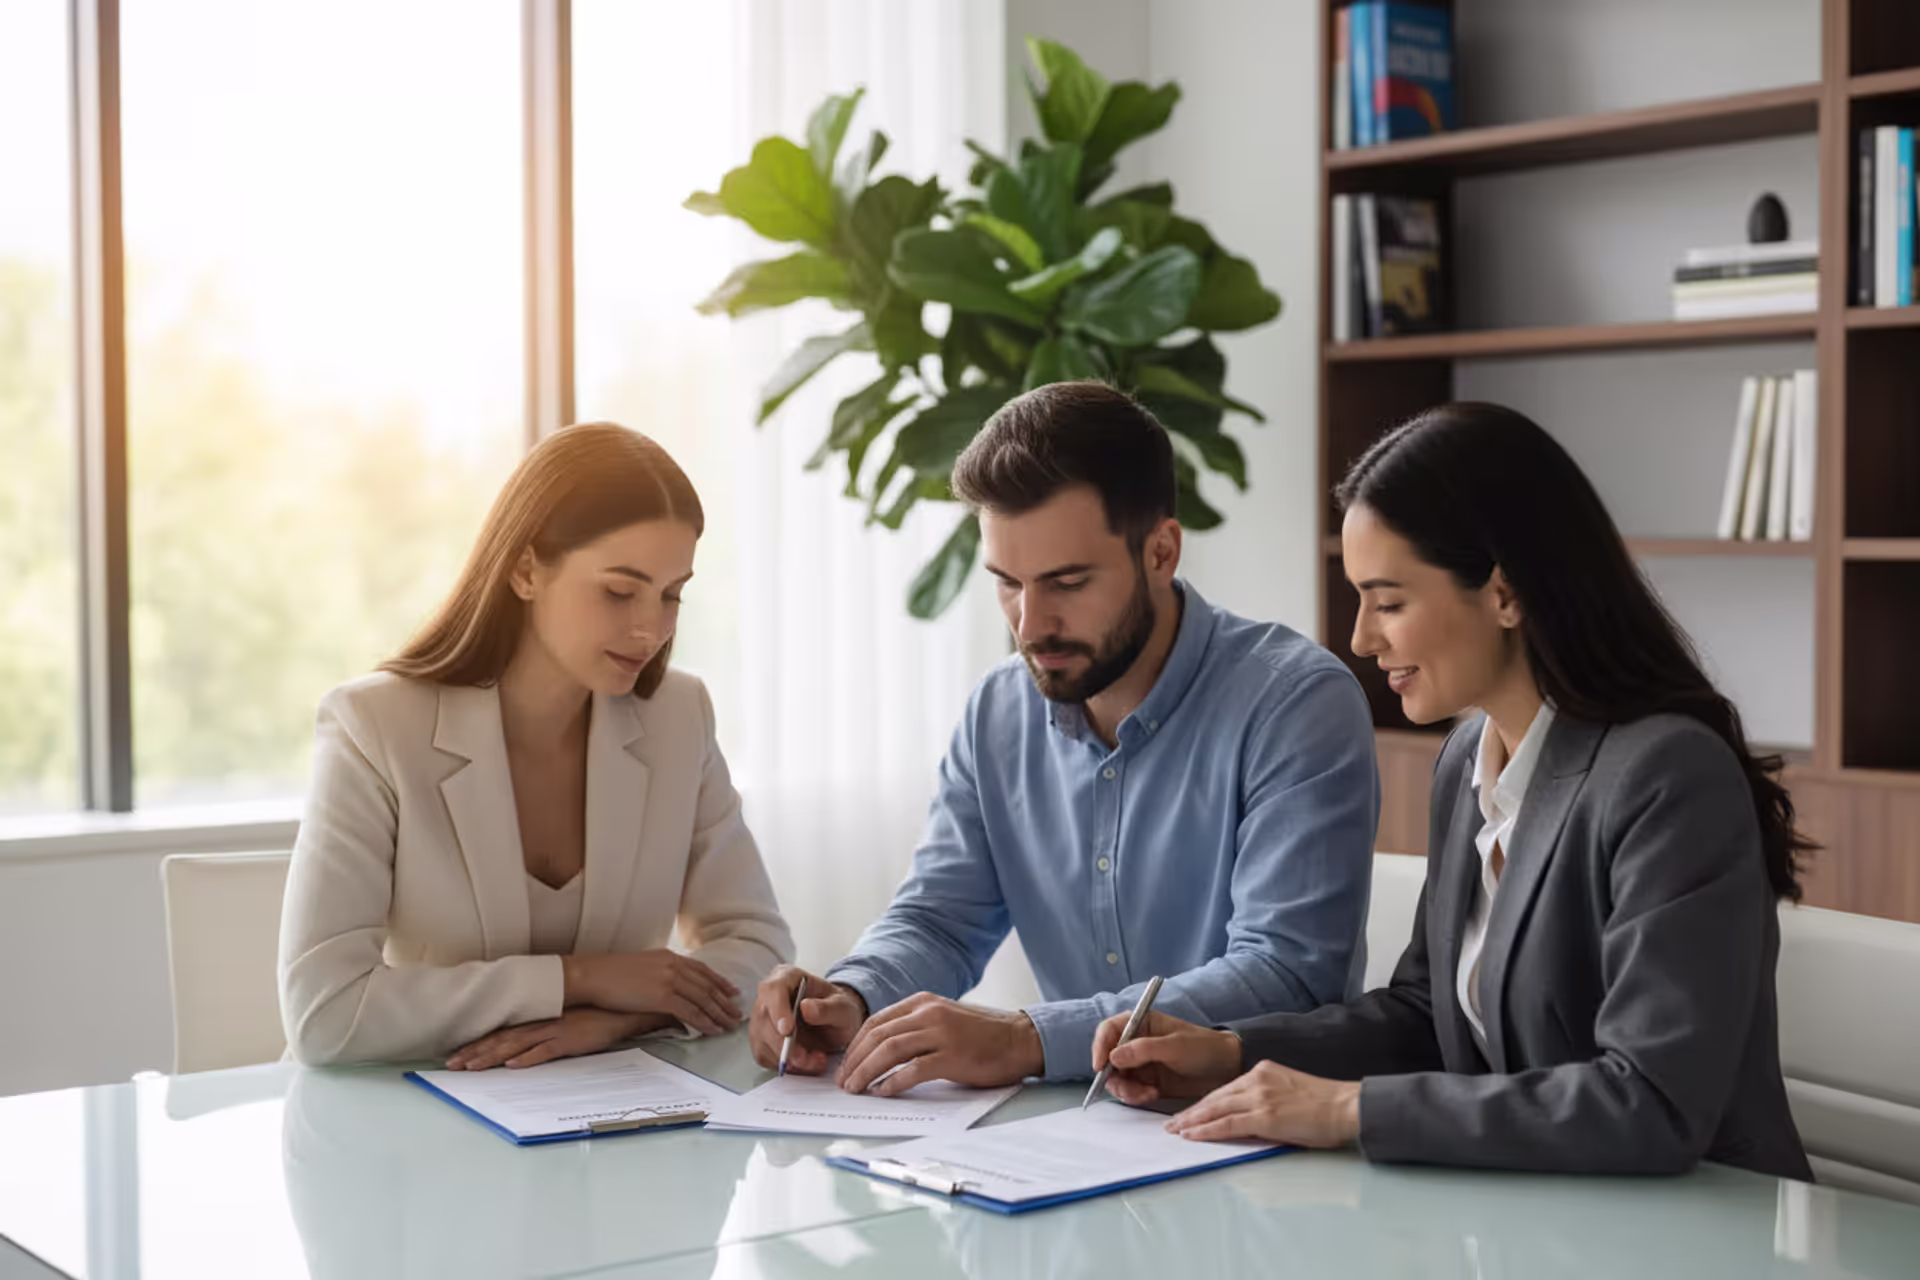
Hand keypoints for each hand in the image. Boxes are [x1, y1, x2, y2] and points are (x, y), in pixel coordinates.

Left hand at [443, 1008, 671, 1070]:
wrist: (624, 1009)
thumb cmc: (595, 1016)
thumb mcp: (564, 1024)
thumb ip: (544, 1034)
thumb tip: (522, 1052)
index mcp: (539, 1018)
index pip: (501, 1032)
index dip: (477, 1044)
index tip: (456, 1055)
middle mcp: (542, 1022)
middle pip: (501, 1038)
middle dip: (474, 1052)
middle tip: (451, 1065)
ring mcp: (555, 1029)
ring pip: (516, 1044)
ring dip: (492, 1057)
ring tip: (471, 1068)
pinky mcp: (571, 1039)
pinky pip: (546, 1049)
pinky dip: (529, 1058)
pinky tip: (513, 1065)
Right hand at [564, 950, 741, 1035]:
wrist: (593, 975)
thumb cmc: (610, 974)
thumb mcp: (642, 966)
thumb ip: (661, 974)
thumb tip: (672, 989)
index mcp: (670, 956)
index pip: (702, 970)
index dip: (720, 982)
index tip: (732, 992)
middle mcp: (674, 965)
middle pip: (708, 986)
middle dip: (725, 1002)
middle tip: (737, 1014)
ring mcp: (670, 979)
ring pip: (704, 999)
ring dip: (719, 1014)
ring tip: (730, 1025)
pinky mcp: (663, 996)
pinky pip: (691, 1012)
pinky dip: (704, 1022)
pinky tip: (713, 1030)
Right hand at [748, 966, 866, 1072]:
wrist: (837, 1024)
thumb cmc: (838, 1009)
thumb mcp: (843, 1008)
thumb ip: (827, 1008)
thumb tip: (806, 1008)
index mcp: (787, 977)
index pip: (773, 989)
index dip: (777, 1010)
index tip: (788, 1030)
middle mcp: (769, 996)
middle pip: (764, 1019)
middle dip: (785, 1044)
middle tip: (809, 1058)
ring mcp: (762, 1019)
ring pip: (762, 1041)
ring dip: (788, 1058)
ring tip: (815, 1060)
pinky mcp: (762, 1040)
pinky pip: (765, 1056)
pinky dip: (785, 1065)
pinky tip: (805, 1062)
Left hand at [837, 993, 1043, 1095]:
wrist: (1019, 1039)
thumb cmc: (981, 1035)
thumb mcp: (943, 1019)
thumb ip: (915, 1027)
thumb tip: (879, 1052)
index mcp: (923, 1002)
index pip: (876, 1022)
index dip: (855, 1045)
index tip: (845, 1065)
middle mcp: (929, 1013)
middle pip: (878, 1035)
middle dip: (855, 1060)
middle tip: (844, 1082)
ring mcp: (942, 1033)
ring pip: (890, 1050)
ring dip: (867, 1071)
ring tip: (856, 1089)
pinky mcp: (954, 1056)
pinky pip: (914, 1069)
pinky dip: (894, 1082)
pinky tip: (883, 1092)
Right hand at [1092, 1010, 1242, 1104]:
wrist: (1226, 1068)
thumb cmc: (1203, 1047)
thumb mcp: (1174, 1046)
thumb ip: (1143, 1050)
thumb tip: (1113, 1056)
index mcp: (1141, 1023)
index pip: (1109, 1030)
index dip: (1100, 1046)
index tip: (1100, 1066)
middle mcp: (1136, 1042)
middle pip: (1108, 1058)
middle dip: (1114, 1076)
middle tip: (1130, 1089)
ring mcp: (1140, 1063)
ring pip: (1117, 1078)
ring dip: (1127, 1089)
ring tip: (1147, 1094)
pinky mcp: (1147, 1081)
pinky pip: (1131, 1090)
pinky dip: (1136, 1096)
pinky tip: (1153, 1094)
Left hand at [1163, 1061, 1361, 1147]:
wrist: (1347, 1106)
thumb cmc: (1325, 1105)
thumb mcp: (1288, 1093)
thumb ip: (1265, 1100)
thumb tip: (1247, 1120)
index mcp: (1263, 1071)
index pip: (1225, 1088)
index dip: (1204, 1102)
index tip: (1189, 1112)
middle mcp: (1257, 1079)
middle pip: (1215, 1097)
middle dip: (1191, 1111)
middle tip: (1172, 1122)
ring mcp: (1260, 1096)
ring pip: (1216, 1108)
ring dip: (1192, 1121)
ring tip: (1176, 1131)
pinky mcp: (1265, 1115)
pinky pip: (1227, 1124)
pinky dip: (1207, 1130)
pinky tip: (1193, 1135)